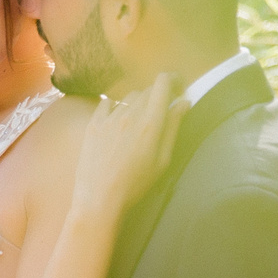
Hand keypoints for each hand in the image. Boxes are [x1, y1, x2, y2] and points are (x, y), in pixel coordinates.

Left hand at [70, 76, 185, 224]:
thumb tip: (184, 102)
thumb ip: (172, 127)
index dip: (173, 79)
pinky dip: (117, 107)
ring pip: (128, 97)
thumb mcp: (163, 160)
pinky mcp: (93, 123)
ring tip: (138, 123)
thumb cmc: (136, 184)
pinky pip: (107, 103)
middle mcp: (129, 113)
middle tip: (161, 111)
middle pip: (147, 90)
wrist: (99, 198)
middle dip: (158, 95)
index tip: (178, 87)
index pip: (162, 83)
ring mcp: (109, 117)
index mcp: (150, 122)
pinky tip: (118, 121)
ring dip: (138, 103)